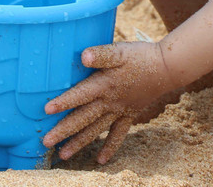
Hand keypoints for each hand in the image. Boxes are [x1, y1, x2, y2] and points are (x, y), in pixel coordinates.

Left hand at [42, 41, 177, 163]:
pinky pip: (118, 135)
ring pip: (96, 130)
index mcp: (104, 85)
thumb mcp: (120, 51)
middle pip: (83, 119)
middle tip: (46, 143)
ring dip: (79, 143)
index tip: (46, 111)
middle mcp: (109, 102)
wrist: (167, 68)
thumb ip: (101, 54)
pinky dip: (109, 148)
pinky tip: (100, 161)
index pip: (80, 95)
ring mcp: (119, 111)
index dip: (63, 102)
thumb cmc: (141, 56)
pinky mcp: (129, 115)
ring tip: (63, 155)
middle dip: (64, 131)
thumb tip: (83, 56)